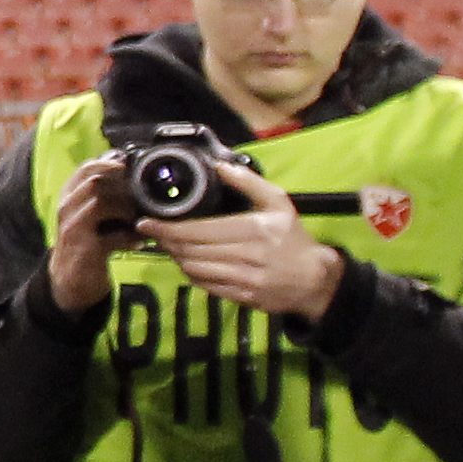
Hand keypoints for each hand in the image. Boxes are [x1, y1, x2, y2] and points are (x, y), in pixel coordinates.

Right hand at [43, 155, 140, 315]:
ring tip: (142, 218)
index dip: (109, 163)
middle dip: (123, 187)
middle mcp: (66, 209)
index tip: (130, 167)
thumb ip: (105, 195)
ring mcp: (72, 229)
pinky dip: (129, 239)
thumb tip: (134, 175)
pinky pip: (110, 238)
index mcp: (69, 196)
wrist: (71, 279)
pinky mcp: (84, 250)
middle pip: (93, 183)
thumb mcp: (90, 215)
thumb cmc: (87, 241)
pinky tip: (140, 242)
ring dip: (126, 210)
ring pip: (98, 204)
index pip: (85, 169)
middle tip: (143, 197)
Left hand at [145, 162, 348, 318]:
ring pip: (195, 269)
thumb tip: (220, 165)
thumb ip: (248, 182)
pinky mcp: (242, 297)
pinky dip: (191, 273)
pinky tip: (188, 262)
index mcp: (254, 230)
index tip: (148, 223)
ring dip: (176, 257)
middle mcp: (248, 256)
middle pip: (191, 250)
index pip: (199, 230)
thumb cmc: (293, 239)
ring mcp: (245, 280)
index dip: (168, 228)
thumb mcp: (278, 203)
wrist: (314, 280)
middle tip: (153, 233)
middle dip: (167, 241)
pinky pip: (206, 285)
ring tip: (169, 245)